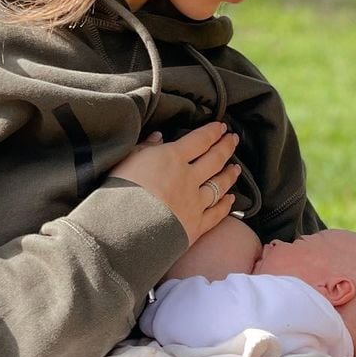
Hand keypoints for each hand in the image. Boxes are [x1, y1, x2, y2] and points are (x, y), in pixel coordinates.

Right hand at [110, 122, 239, 244]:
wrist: (124, 229)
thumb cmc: (119, 191)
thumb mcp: (127, 161)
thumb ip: (144, 148)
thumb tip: (158, 137)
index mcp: (172, 158)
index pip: (199, 140)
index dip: (212, 132)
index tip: (222, 127)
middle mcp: (189, 178)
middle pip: (214, 159)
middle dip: (226, 147)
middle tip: (234, 139)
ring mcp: (195, 202)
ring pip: (219, 185)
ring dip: (229, 175)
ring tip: (236, 168)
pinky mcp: (195, 225)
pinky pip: (216, 214)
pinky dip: (225, 205)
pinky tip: (230, 200)